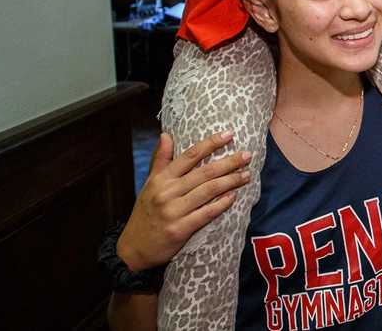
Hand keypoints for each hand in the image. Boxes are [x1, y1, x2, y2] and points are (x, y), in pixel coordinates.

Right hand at [117, 132, 251, 271]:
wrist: (134, 248)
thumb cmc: (145, 213)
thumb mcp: (149, 184)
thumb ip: (160, 160)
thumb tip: (166, 135)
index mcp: (161, 179)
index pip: (189, 156)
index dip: (211, 143)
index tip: (229, 135)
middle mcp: (167, 192)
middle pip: (204, 172)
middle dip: (229, 162)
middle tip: (247, 156)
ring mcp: (173, 211)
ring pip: (208, 190)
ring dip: (230, 181)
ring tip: (246, 175)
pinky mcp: (180, 229)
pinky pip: (206, 214)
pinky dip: (221, 204)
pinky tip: (233, 196)